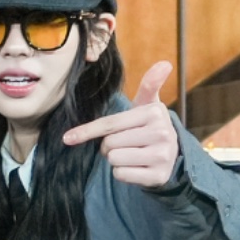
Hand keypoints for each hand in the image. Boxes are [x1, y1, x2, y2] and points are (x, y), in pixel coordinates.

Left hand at [62, 60, 179, 186]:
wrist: (172, 154)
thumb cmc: (149, 127)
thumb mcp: (148, 105)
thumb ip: (149, 85)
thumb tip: (164, 63)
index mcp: (154, 113)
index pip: (109, 124)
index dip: (86, 131)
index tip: (67, 138)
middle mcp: (161, 133)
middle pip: (109, 144)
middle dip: (109, 146)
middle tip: (125, 143)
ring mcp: (161, 156)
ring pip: (114, 159)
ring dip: (116, 159)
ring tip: (132, 154)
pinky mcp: (158, 176)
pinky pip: (121, 175)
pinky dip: (123, 173)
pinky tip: (137, 166)